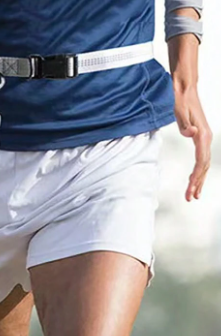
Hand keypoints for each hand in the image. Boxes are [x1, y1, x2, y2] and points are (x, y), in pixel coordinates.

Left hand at [173, 84, 211, 200]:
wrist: (185, 88)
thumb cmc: (180, 99)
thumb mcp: (179, 111)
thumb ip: (184, 124)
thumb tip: (191, 134)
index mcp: (202, 135)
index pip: (201, 162)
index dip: (195, 179)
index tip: (189, 191)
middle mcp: (206, 137)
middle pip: (204, 166)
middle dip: (197, 183)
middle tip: (190, 198)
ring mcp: (205, 137)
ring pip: (204, 164)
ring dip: (199, 180)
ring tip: (193, 194)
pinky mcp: (201, 136)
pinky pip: (201, 158)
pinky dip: (199, 170)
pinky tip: (194, 178)